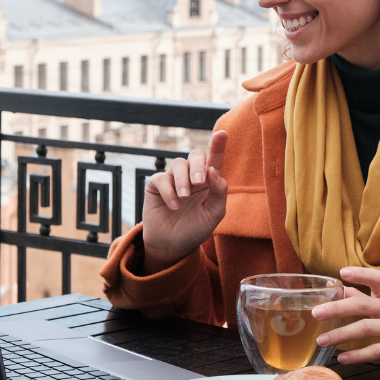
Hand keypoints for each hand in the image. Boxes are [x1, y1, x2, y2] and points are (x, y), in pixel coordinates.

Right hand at [140, 131, 228, 272]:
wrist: (173, 246)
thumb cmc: (196, 228)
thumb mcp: (214, 213)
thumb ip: (219, 191)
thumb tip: (213, 170)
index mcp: (209, 180)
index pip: (215, 159)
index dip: (218, 144)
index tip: (222, 133)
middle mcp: (191, 176)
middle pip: (195, 155)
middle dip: (197, 166)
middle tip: (198, 183)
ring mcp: (173, 179)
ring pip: (177, 164)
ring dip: (182, 180)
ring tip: (183, 199)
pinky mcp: (156, 186)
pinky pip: (161, 178)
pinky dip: (168, 191)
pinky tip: (173, 206)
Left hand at [311, 267, 379, 369]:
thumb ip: (365, 299)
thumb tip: (338, 291)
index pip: (376, 279)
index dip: (360, 274)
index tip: (341, 273)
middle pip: (363, 305)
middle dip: (338, 308)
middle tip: (316, 313)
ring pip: (366, 328)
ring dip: (341, 334)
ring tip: (322, 340)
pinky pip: (376, 351)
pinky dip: (358, 355)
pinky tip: (342, 358)